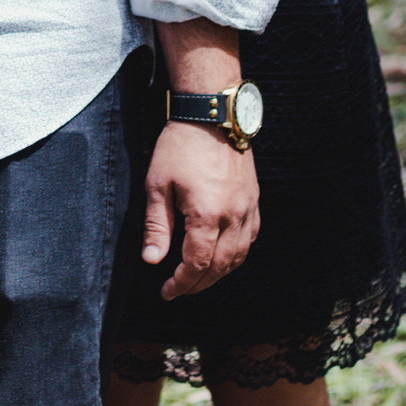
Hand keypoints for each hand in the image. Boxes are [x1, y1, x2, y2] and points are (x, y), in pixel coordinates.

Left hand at [142, 120, 259, 299]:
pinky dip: (237, 253)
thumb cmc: (180, 145)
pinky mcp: (253, 198)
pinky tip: (224, 253)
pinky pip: (251, 237)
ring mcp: (247, 207)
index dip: (181, 284)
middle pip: (220, 267)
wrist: (211, 113)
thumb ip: (157, 226)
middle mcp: (232, 216)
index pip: (196, 265)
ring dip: (219, 272)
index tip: (167, 292)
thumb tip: (152, 260)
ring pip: (239, 256)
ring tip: (198, 277)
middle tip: (179, 289)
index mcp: (206, 215)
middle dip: (198, 284)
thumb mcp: (158, 183)